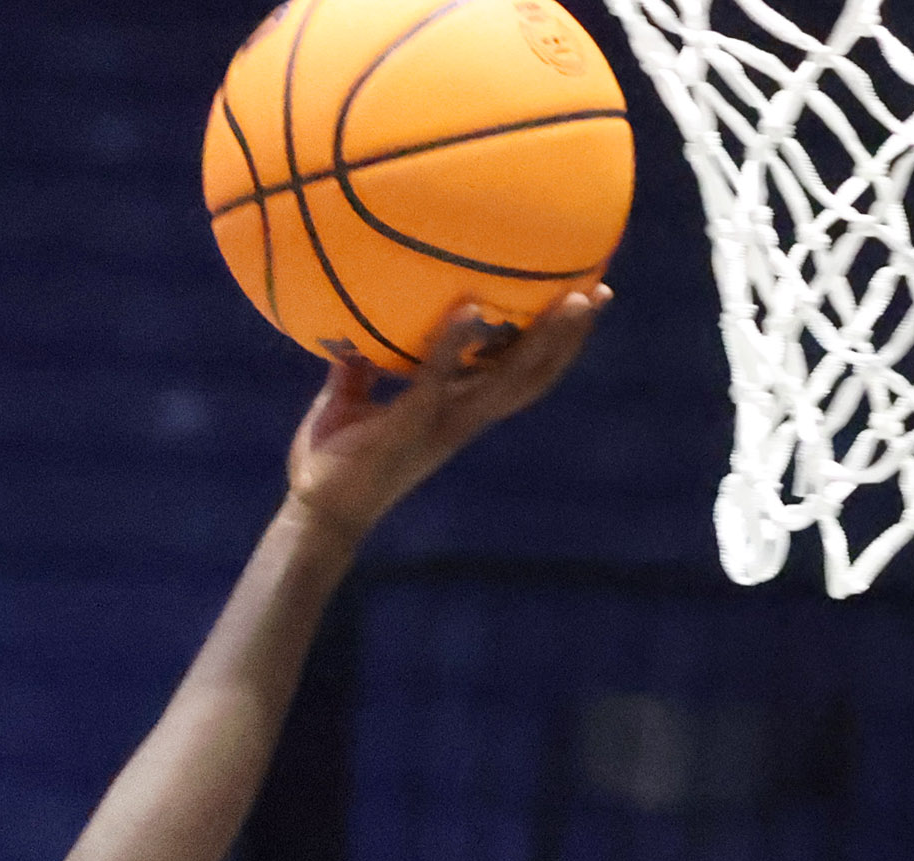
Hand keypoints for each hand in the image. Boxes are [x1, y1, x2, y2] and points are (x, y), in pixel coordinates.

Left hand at [285, 287, 607, 545]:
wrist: (314, 514)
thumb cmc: (327, 465)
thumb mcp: (346, 405)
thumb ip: (356, 370)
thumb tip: (350, 331)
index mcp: (454, 415)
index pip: (515, 378)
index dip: (549, 347)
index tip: (577, 306)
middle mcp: (460, 422)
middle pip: (532, 379)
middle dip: (569, 340)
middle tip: (599, 294)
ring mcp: (440, 426)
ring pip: (509, 382)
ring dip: (542, 341)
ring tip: (572, 300)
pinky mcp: (409, 426)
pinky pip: (438, 380)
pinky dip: (454, 346)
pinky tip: (469, 310)